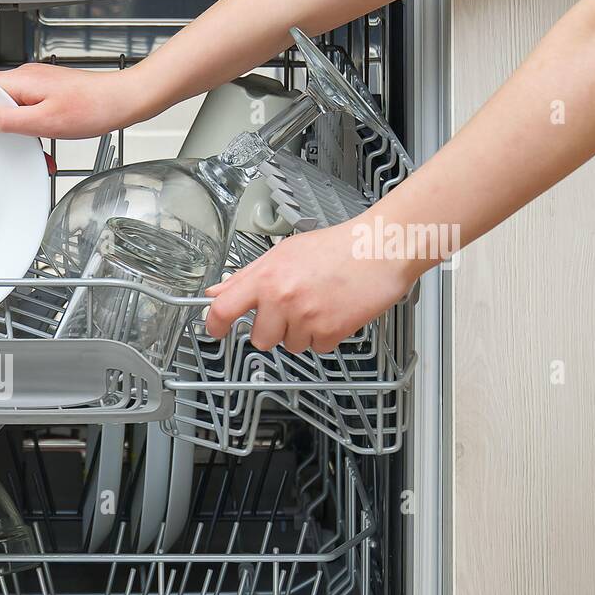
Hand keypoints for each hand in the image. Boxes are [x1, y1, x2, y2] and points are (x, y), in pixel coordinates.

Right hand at [0, 65, 155, 138]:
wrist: (123, 101)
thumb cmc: (92, 108)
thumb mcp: (45, 122)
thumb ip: (10, 120)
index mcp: (22, 81)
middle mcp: (29, 78)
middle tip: (5, 141)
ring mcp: (40, 85)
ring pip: (15, 109)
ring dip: (20, 130)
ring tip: (33, 144)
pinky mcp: (50, 93)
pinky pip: (31, 111)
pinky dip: (34, 129)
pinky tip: (45, 143)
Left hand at [203, 219, 421, 353]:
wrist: (380, 248)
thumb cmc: (336, 247)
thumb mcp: (282, 252)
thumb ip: (246, 276)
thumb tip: (216, 292)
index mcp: (266, 277)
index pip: (224, 308)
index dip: (214, 325)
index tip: (215, 331)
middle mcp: (283, 298)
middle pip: (260, 338)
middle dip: (272, 330)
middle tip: (290, 310)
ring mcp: (306, 317)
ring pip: (290, 345)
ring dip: (301, 332)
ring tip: (318, 304)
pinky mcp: (330, 331)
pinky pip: (317, 347)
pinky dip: (325, 335)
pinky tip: (333, 312)